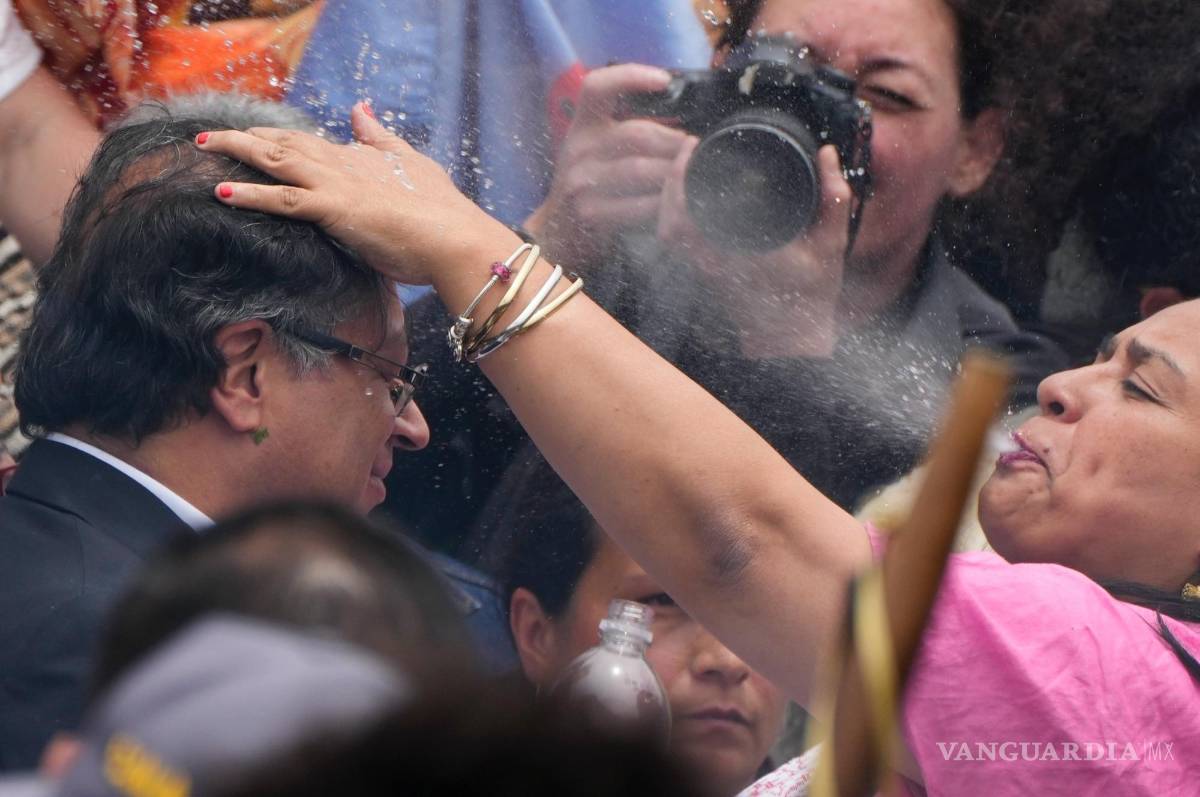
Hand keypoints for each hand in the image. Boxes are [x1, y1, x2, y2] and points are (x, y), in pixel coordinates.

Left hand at [196, 103, 506, 284]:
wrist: (455, 238)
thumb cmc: (443, 213)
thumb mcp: (414, 165)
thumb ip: (382, 138)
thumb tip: (360, 108)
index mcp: (362, 157)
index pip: (313, 143)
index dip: (280, 138)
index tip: (256, 137)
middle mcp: (344, 164)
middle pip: (286, 143)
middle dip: (248, 137)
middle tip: (213, 136)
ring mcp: (337, 184)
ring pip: (276, 160)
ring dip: (236, 150)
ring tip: (204, 145)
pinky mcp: (334, 209)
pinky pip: (282, 200)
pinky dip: (250, 194)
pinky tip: (222, 191)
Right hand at [525, 64, 688, 266]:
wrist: (560, 230)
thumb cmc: (592, 183)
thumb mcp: (599, 149)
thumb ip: (630, 132)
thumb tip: (684, 129)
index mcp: (582, 124)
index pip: (597, 86)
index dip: (630, 76)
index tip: (665, 81)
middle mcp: (577, 148)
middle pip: (636, 133)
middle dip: (675, 142)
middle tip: (698, 151)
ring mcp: (580, 182)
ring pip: (640, 169)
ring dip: (673, 174)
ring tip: (693, 176)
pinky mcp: (589, 213)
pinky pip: (636, 205)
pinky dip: (661, 205)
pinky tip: (674, 206)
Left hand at [656, 140, 852, 357]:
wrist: (793, 338)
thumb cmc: (811, 294)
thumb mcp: (831, 243)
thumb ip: (833, 196)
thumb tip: (827, 153)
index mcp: (736, 253)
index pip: (690, 211)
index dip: (682, 176)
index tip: (694, 145)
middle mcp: (711, 263)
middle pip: (668, 217)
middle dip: (671, 179)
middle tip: (688, 148)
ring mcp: (703, 271)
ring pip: (666, 229)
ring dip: (669, 197)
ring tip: (685, 166)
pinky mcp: (702, 274)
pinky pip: (675, 242)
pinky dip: (674, 216)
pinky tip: (687, 195)